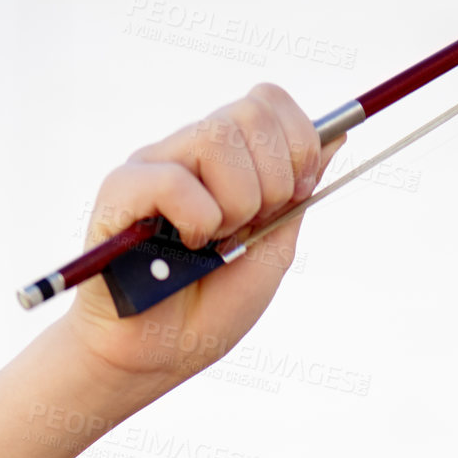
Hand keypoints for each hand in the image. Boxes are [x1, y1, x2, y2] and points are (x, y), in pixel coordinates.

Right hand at [62, 84, 343, 384]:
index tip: (292, 198)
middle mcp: (190, 150)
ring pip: (218, 138)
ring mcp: (155, 164)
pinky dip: (196, 221)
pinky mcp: (121, 188)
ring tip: (212, 243)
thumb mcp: (272, 250)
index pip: (269, 101)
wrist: (160, 356)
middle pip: (253, 113)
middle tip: (246, 230)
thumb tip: (337, 137)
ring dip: (235, 205)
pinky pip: (174, 181)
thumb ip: (299, 194)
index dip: (297, 145)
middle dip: (272, 183)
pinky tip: (181, 249)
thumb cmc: (210, 310)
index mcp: (228, 158)